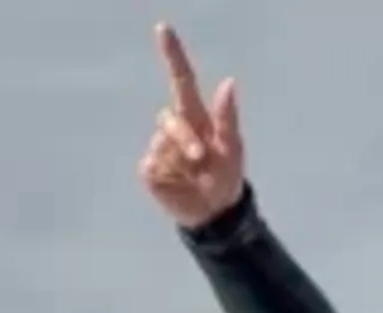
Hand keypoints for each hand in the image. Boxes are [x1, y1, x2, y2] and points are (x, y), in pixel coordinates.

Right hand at [139, 24, 246, 226]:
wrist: (215, 213)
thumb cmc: (226, 176)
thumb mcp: (233, 148)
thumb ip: (227, 117)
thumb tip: (229, 82)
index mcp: (195, 116)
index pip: (181, 79)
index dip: (172, 54)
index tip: (163, 29)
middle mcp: (174, 128)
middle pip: (169, 118)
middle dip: (185, 137)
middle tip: (201, 156)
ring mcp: (159, 147)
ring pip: (162, 143)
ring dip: (181, 160)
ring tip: (196, 175)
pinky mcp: (150, 168)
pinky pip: (154, 163)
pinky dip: (170, 174)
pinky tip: (181, 183)